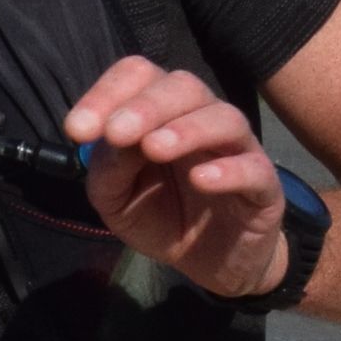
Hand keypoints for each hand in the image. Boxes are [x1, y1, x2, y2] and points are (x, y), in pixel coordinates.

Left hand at [62, 55, 287, 300]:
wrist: (211, 263)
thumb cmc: (162, 218)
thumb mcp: (118, 201)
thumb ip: (108, 171)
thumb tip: (109, 141)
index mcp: (161, 113)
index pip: (140, 77)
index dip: (108, 93)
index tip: (77, 129)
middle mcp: (201, 118)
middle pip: (183, 86)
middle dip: (145, 106)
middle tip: (117, 132)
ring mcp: (237, 148)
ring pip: (222, 118)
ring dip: (185, 129)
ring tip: (154, 148)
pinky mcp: (263, 185)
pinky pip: (253, 168)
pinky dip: (228, 170)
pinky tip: (201, 179)